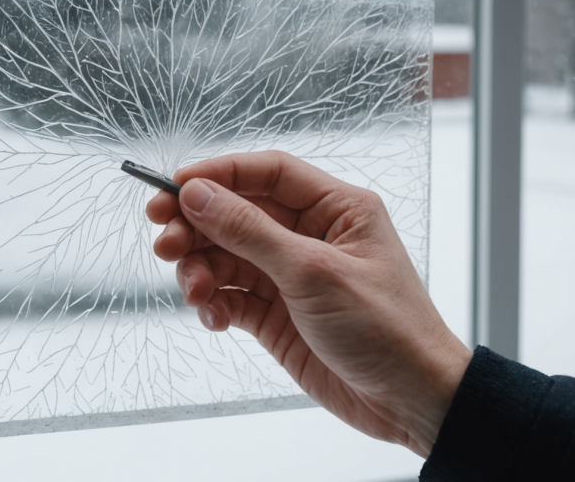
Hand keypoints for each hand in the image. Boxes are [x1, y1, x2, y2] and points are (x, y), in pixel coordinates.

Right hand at [146, 151, 470, 456]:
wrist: (411, 401)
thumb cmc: (387, 328)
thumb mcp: (313, 272)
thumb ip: (249, 231)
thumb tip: (197, 195)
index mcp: (336, 208)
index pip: (267, 172)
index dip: (218, 174)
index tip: (173, 186)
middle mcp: (311, 235)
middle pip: (237, 213)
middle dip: (197, 225)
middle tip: (163, 241)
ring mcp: (291, 276)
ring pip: (226, 256)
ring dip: (200, 269)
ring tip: (196, 291)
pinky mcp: (278, 314)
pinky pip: (231, 296)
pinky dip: (215, 304)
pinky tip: (215, 318)